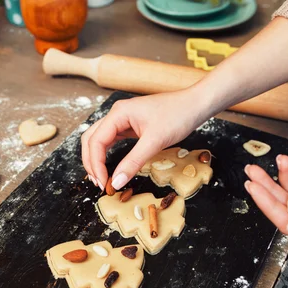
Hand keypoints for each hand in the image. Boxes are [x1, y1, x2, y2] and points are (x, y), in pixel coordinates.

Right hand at [81, 90, 208, 190]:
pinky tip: (109, 166)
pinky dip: (106, 154)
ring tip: (100, 178)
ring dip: (96, 158)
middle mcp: (116, 114)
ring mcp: (123, 119)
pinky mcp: (130, 125)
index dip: (96, 164)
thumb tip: (116, 182)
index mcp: (118, 113)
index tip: (103, 183)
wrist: (196, 104)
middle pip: (91, 139)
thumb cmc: (178, 115)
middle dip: (91, 162)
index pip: (96, 141)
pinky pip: (111, 140)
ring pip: (99, 140)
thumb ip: (133, 162)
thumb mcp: (155, 142)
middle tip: (99, 183)